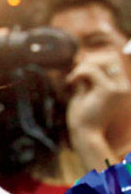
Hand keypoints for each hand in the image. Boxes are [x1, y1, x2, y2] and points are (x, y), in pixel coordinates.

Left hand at [65, 53, 130, 170]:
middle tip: (75, 73)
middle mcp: (122, 86)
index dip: (96, 59)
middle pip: (112, 57)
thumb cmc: (83, 118)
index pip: (114, 61)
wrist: (84, 135)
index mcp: (119, 87)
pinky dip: (78, 72)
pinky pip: (92, 71)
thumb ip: (86, 79)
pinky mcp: (108, 91)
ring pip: (104, 61)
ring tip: (72, 79)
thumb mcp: (85, 94)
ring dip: (84, 66)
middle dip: (91, 60)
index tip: (79, 68)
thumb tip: (81, 61)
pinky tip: (70, 82)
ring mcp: (118, 88)